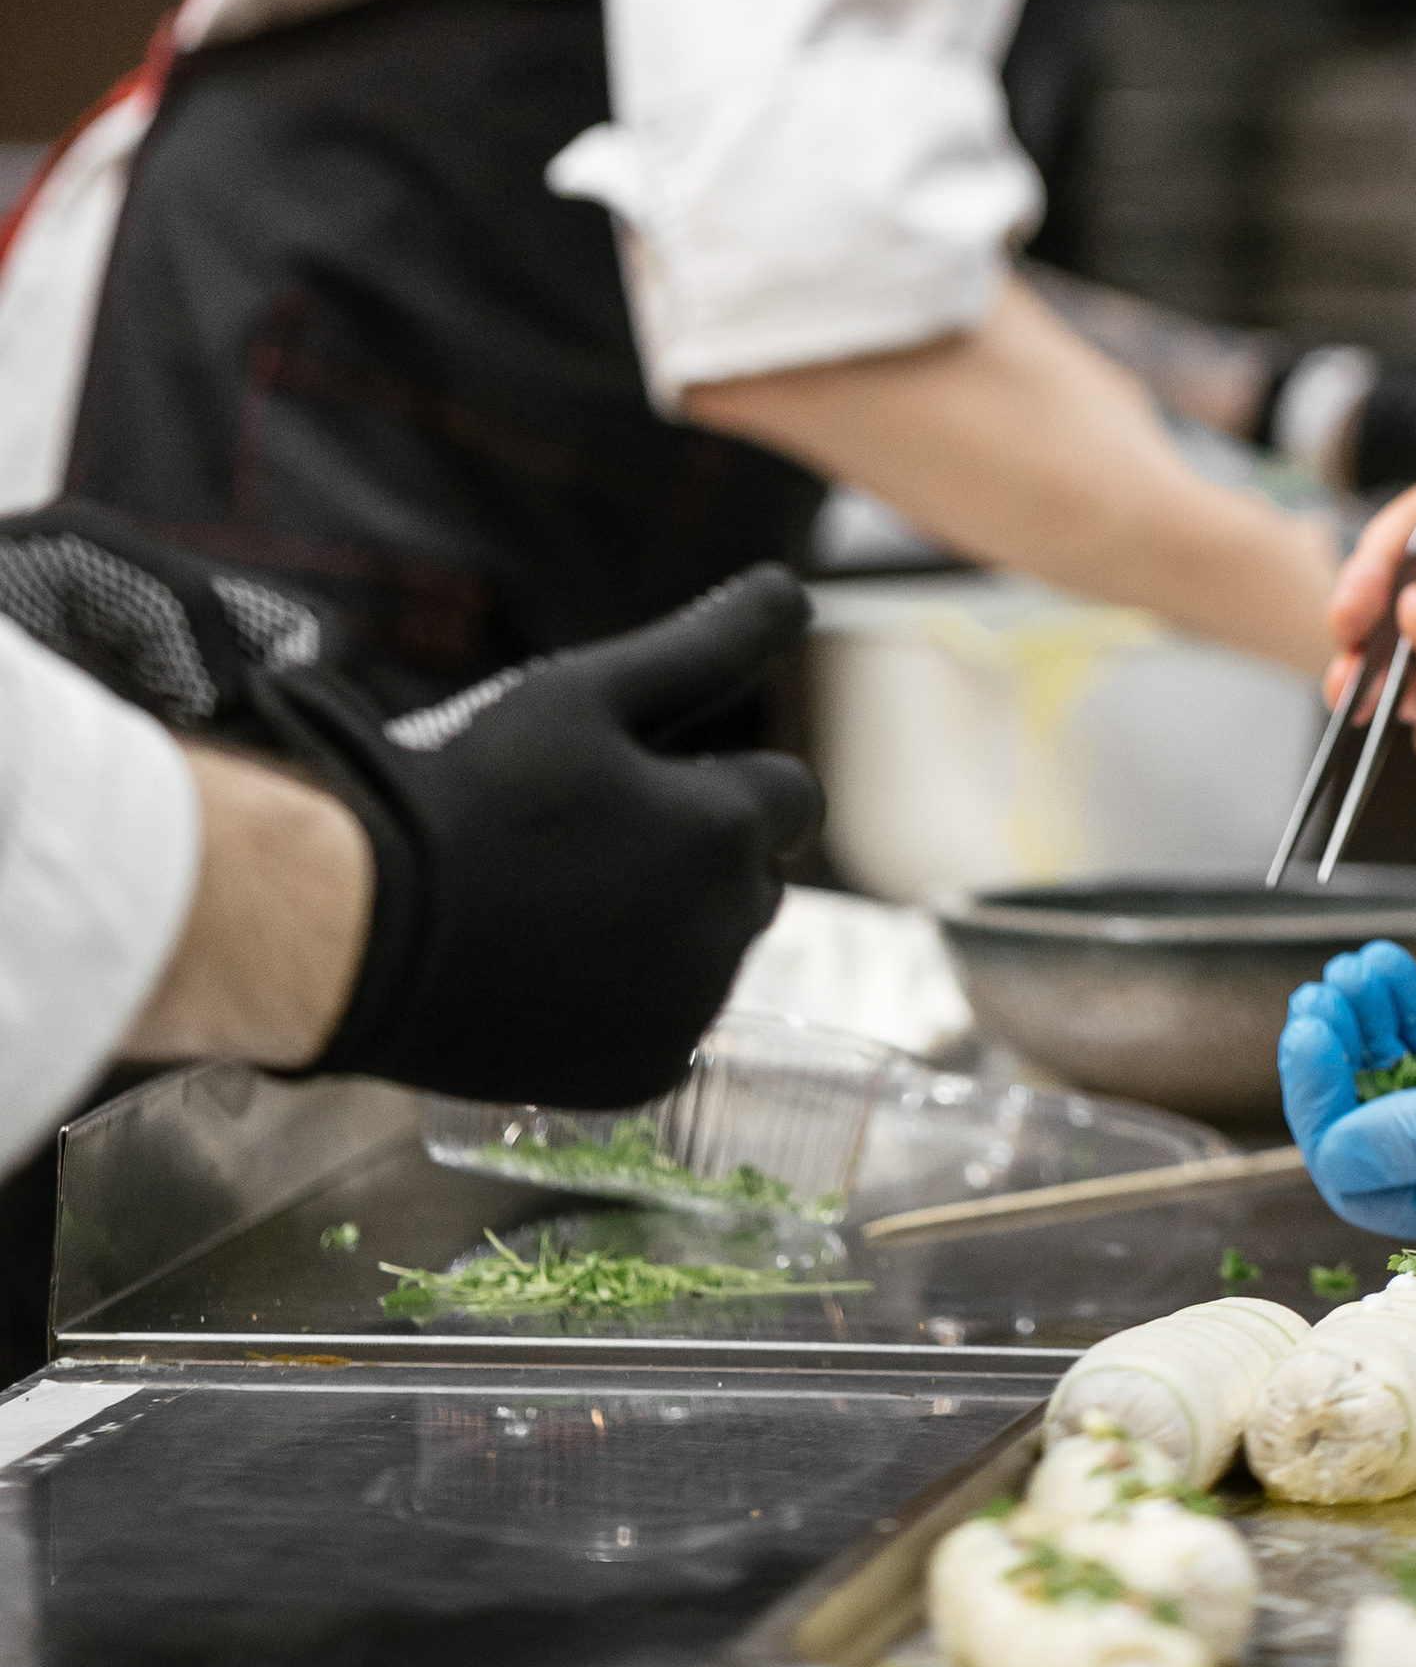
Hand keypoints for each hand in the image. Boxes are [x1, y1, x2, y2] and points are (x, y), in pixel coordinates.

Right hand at [275, 569, 824, 1106]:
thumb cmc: (475, 794)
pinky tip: (555, 971)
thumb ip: (706, 644)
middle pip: (755, 878)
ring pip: (714, 952)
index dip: (720, 780)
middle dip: (704, 855)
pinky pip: (669, 1024)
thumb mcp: (586, 692)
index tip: (640, 784)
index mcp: (726, 830)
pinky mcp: (640, 1077)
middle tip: (590, 842)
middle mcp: (726, 930)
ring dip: (671, 926)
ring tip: (561, 904)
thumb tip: (797, 590)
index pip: (789, 796)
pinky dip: (633, 1001)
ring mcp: (684, 1013)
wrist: (367, 932)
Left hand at [1278, 907, 1415, 1247]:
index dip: (1322, 1108)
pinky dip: (1401, 1003)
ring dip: (1362, 1022)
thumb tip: (1331, 1156)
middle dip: (1335, 1059)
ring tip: (1359, 970)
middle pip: (1368, 1124)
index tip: (1308, 1033)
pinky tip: (1389, 967)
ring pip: (1394, 1075)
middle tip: (1323, 995)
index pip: (1361, 1178)